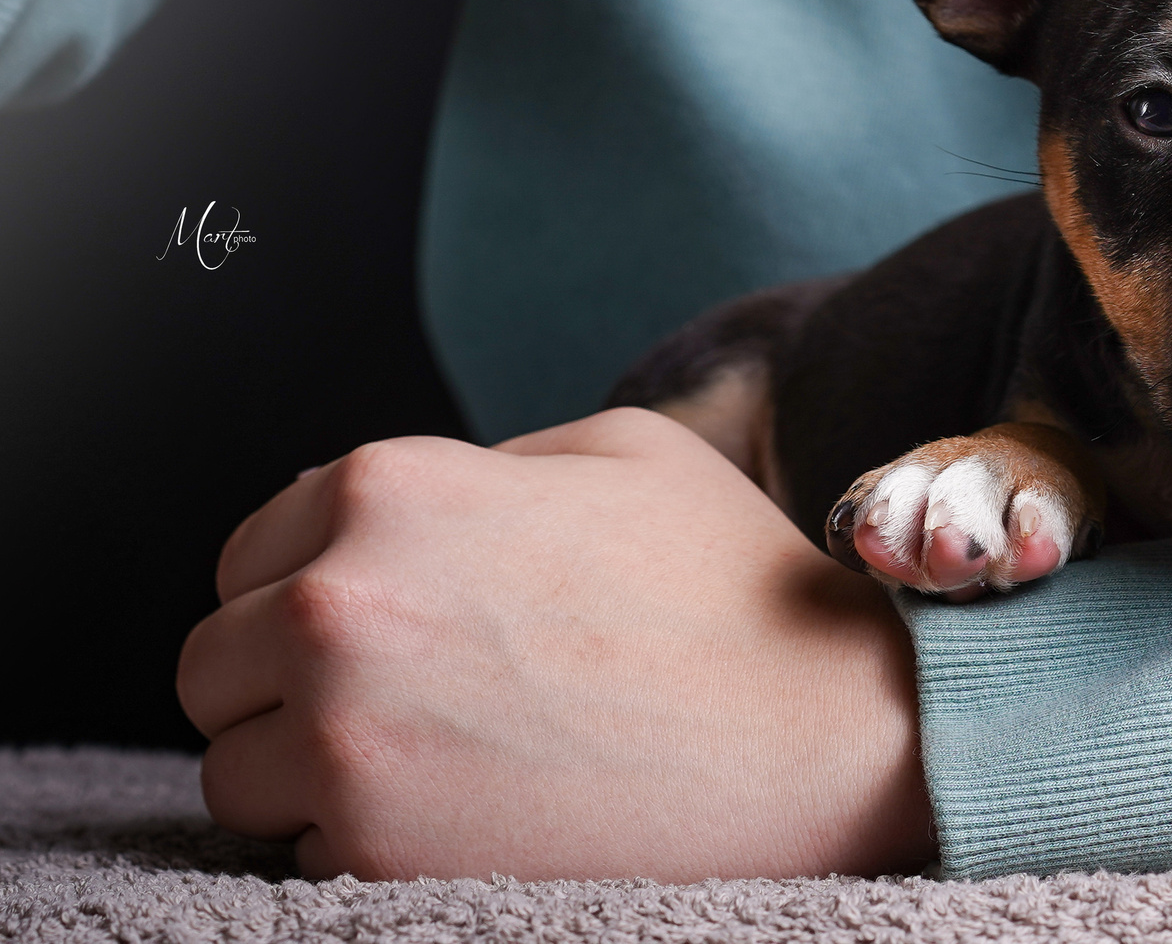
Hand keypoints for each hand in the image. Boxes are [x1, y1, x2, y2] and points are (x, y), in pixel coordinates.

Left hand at [177, 407, 933, 880]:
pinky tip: (471, 814)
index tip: (384, 629)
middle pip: (216, 665)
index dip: (311, 591)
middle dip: (289, 685)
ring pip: (237, 769)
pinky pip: (296, 854)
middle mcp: (339, 603)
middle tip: (405, 705)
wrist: (821, 735)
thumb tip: (385, 506)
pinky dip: (362, 845)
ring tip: (439, 765)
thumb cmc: (733, 586)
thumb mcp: (622, 452)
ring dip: (310, 774)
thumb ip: (482, 463)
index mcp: (389, 489)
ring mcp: (343, 734)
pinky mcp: (371, 847)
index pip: (250, 553)